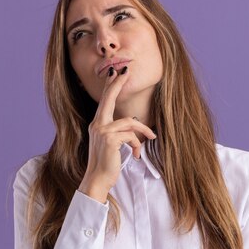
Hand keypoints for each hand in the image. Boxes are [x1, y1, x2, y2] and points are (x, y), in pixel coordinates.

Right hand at [81, 65, 156, 192]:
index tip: (115, 72)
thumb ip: (119, 132)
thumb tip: (134, 124)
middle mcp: (97, 124)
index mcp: (97, 124)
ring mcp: (102, 131)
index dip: (110, 86)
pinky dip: (137, 145)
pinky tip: (136, 155)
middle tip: (125, 69)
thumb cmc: (106, 164)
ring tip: (151, 138)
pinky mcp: (110, 139)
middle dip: (118, 83)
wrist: (97, 179)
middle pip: (109, 99)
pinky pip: (131, 136)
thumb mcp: (112, 145)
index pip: (104, 101)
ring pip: (130, 122)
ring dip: (144, 131)